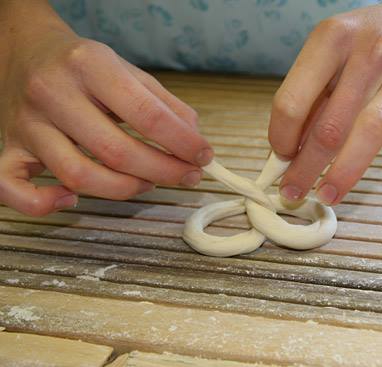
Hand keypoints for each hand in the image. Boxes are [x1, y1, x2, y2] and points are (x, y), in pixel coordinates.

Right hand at [0, 1, 211, 215]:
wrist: (26, 50)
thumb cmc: (83, 65)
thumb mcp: (128, 70)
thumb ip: (164, 104)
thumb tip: (194, 139)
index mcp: (89, 65)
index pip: (147, 115)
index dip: (183, 143)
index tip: (203, 156)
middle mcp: (52, 92)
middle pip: (116, 152)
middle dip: (163, 171)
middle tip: (186, 175)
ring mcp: (26, 124)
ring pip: (77, 175)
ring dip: (124, 189)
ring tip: (147, 182)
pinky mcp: (7, 147)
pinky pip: (13, 190)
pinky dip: (44, 204)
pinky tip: (72, 200)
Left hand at [269, 0, 381, 204]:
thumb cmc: (380, 39)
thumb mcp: (337, 51)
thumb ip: (314, 94)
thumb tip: (288, 150)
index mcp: (334, 38)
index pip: (292, 100)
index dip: (280, 138)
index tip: (279, 160)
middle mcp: (372, 48)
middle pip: (330, 123)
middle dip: (306, 168)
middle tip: (293, 193)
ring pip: (374, 127)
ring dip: (346, 171)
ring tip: (329, 195)